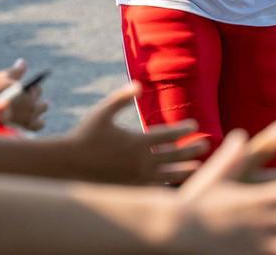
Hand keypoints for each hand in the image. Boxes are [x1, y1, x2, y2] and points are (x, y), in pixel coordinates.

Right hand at [64, 82, 206, 185]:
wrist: (70, 165)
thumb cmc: (85, 135)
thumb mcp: (102, 112)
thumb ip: (121, 97)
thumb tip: (139, 85)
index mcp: (137, 141)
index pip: (169, 134)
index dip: (184, 129)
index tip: (194, 125)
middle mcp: (142, 162)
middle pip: (176, 155)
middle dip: (192, 149)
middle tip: (205, 144)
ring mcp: (139, 178)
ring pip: (170, 174)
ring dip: (186, 169)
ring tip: (197, 166)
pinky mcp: (133, 189)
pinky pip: (158, 187)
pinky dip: (169, 183)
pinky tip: (175, 180)